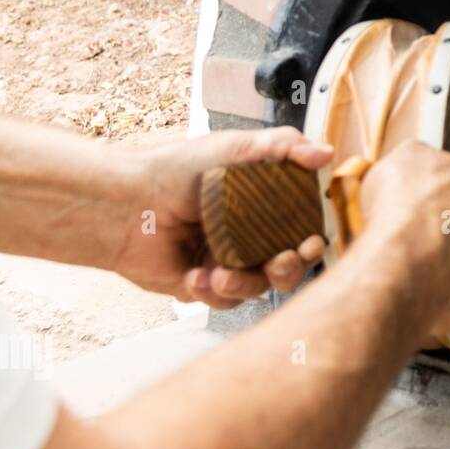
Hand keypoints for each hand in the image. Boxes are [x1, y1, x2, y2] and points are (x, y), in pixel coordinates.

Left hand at [118, 127, 333, 307]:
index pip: (302, 228)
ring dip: (245, 284)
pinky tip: (195, 276)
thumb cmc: (175, 170)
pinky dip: (211, 292)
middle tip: (278, 263)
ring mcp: (226, 262)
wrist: (124, 205)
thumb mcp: (234, 146)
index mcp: (262, 205)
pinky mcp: (202, 285)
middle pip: (288, 265)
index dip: (311, 239)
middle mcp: (248, 236)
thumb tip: (325, 153)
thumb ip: (283, 147)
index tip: (309, 241)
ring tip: (220, 275)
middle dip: (288, 270)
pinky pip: (222, 302)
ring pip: (257, 288)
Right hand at [353, 140, 449, 344]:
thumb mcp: (402, 157)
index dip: (439, 189)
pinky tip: (425, 285)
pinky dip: (449, 291)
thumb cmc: (401, 212)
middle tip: (417, 232)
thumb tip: (424, 160)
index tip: (419, 198)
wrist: (400, 268)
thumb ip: (423, 156)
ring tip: (417, 262)